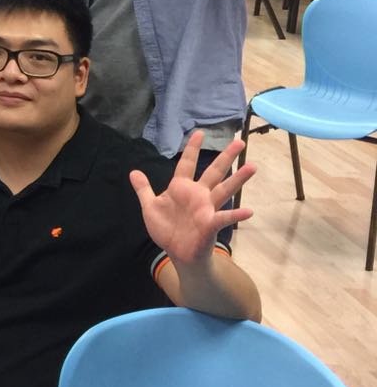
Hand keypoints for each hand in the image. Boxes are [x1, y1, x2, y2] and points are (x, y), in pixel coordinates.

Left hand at [131, 133, 253, 266]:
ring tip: (252, 166)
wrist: (177, 253)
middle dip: (226, 157)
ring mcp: (206, 208)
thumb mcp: (150, 206)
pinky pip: (224, 217)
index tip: (199, 133)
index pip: (186, 164)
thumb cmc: (167, 229)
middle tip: (240, 142)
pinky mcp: (210, 224)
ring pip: (224, 190)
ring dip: (238, 179)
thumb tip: (133, 172)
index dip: (191, 149)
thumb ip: (144, 189)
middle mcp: (198, 195)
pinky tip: (249, 211)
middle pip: (213, 172)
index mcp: (181, 188)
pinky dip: (235, 214)